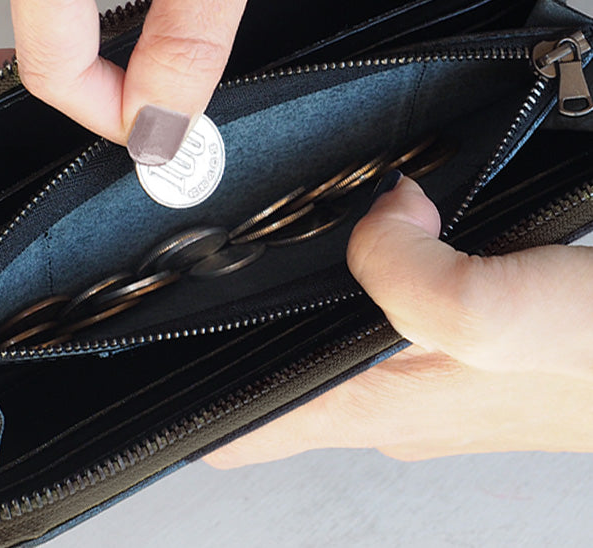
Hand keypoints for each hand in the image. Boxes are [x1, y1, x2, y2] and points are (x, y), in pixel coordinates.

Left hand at [205, 174, 592, 467]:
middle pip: (286, 375)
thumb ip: (403, 267)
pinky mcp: (467, 357)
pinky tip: (404, 236)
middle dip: (261, 319)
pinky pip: (398, 317)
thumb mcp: (490, 312)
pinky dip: (388, 279)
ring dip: (333, 291)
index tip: (159, 364)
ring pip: (342, 341)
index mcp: (373, 405)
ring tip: (327, 238)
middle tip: (245, 260)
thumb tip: (382, 214)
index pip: (246, 434)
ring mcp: (429, 382)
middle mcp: (392, 402)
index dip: (194, 408)